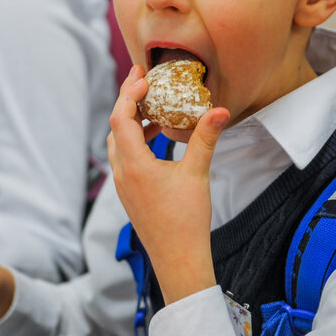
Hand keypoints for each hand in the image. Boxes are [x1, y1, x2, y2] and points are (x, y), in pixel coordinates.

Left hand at [108, 65, 229, 303]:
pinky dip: (136, 141)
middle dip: (128, 101)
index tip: (144, 76)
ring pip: (118, 143)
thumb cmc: (186, 221)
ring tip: (154, 106)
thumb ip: (204, 139)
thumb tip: (219, 109)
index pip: (120, 118)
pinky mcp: (129, 193)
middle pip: (115, 127)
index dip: (129, 93)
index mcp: (133, 165)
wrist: (177, 259)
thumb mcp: (197, 175)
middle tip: (143, 80)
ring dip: (132, 122)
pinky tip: (157, 137)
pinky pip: (125, 158)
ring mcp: (123, 185)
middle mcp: (122, 173)